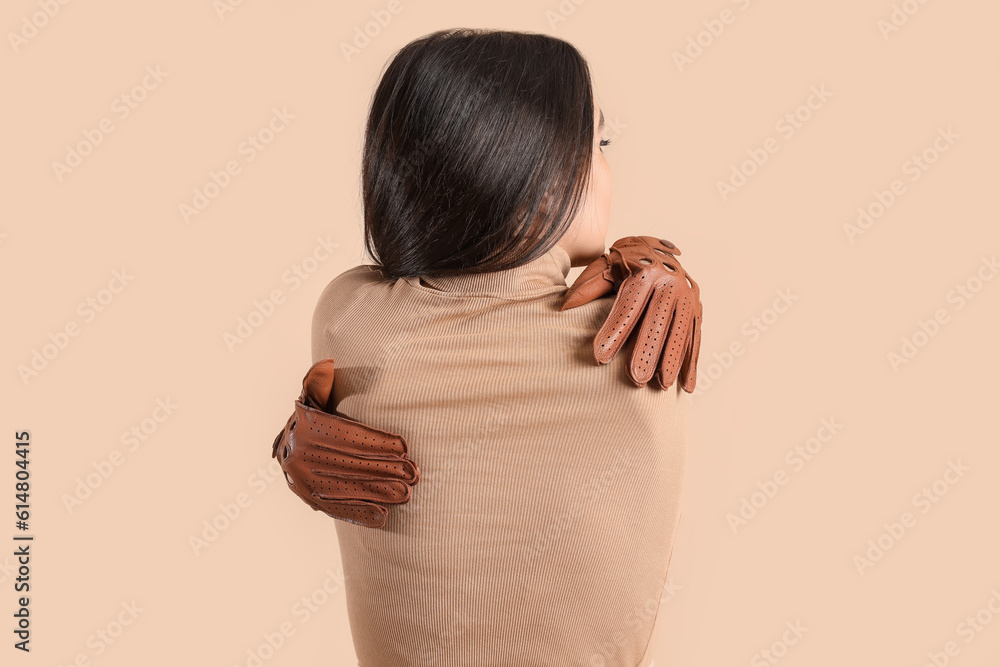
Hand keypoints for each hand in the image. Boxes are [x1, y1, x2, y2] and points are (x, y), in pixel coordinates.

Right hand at [271, 359, 419, 527]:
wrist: (287, 446)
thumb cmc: (312, 417)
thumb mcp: (313, 396)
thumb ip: (319, 382)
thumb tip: (328, 365)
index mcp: (306, 427)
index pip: (347, 436)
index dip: (377, 442)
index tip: (405, 447)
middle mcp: (300, 455)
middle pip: (351, 464)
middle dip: (386, 469)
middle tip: (414, 473)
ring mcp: (304, 481)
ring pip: (347, 488)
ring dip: (379, 493)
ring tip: (406, 493)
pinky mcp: (310, 500)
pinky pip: (337, 508)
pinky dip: (360, 513)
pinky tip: (383, 517)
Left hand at [560, 235, 701, 391]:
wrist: (657, 249)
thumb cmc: (623, 263)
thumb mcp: (605, 267)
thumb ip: (588, 287)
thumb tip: (564, 307)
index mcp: (646, 270)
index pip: (628, 305)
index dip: (615, 331)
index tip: (600, 358)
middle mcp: (671, 281)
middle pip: (658, 320)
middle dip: (647, 351)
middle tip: (636, 379)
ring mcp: (688, 296)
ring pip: (680, 331)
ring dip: (672, 360)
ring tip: (661, 386)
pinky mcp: (697, 309)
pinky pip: (695, 337)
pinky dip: (691, 363)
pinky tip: (685, 387)